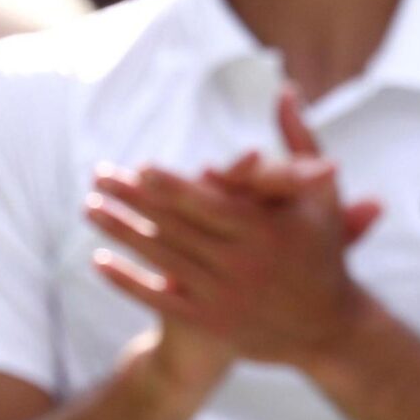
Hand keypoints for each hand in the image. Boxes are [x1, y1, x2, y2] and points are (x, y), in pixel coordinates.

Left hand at [87, 90, 385, 368]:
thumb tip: (286, 89)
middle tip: (99, 175)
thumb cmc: (323, 251)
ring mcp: (223, 297)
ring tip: (90, 206)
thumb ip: (300, 139)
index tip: (139, 167)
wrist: (329, 329)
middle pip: (175, 227)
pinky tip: (98, 260)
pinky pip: (159, 298)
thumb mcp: (322, 193)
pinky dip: (126, 279)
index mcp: (267, 230)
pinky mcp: (211, 323)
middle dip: (132, 199)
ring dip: (120, 231)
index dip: (172, 186)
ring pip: (161, 259)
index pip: (209, 204)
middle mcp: (242, 264)